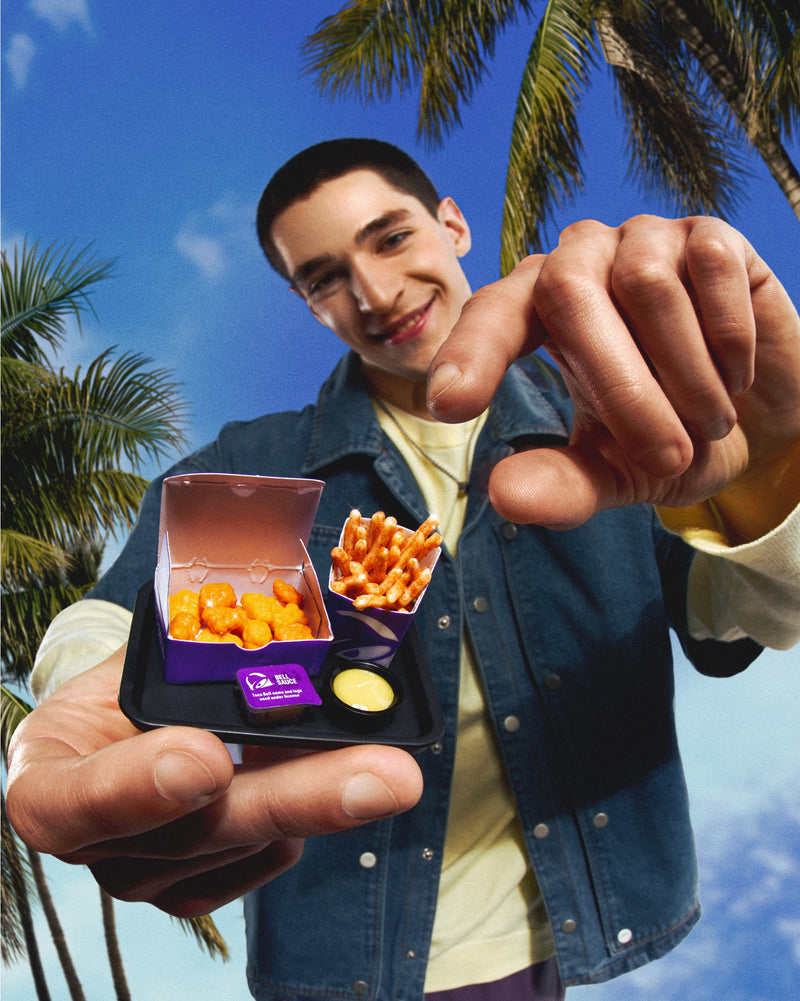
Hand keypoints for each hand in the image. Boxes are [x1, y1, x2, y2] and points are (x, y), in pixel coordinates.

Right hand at [5, 648, 422, 917]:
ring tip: (377, 748)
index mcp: (49, 774)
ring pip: (246, 845)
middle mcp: (91, 843)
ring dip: (322, 791)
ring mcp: (144, 876)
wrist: (130, 721)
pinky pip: (269, 859)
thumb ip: (195, 652)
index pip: (70, 803)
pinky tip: (323, 765)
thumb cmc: (134, 678)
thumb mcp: (144, 650)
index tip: (207, 757)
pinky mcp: (196, 889)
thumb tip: (291, 626)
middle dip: (299, 797)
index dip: (136, 787)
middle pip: (193, 833)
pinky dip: (309, 811)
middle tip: (387, 775)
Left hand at [428, 216, 799, 534]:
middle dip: (619, 388)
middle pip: (569, 292)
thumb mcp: (614, 473)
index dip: (472, 351)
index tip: (449, 406)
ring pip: (647, 285)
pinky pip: (713, 271)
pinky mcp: (711, 236)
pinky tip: (737, 375)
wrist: (759, 420)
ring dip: (686, 374)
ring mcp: (644, 240)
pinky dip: (729, 341)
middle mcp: (580, 261)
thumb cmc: (670, 436)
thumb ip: (561, 483)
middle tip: (667, 456)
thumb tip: (502, 495)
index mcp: (536, 313)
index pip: (492, 314)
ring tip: (710, 421)